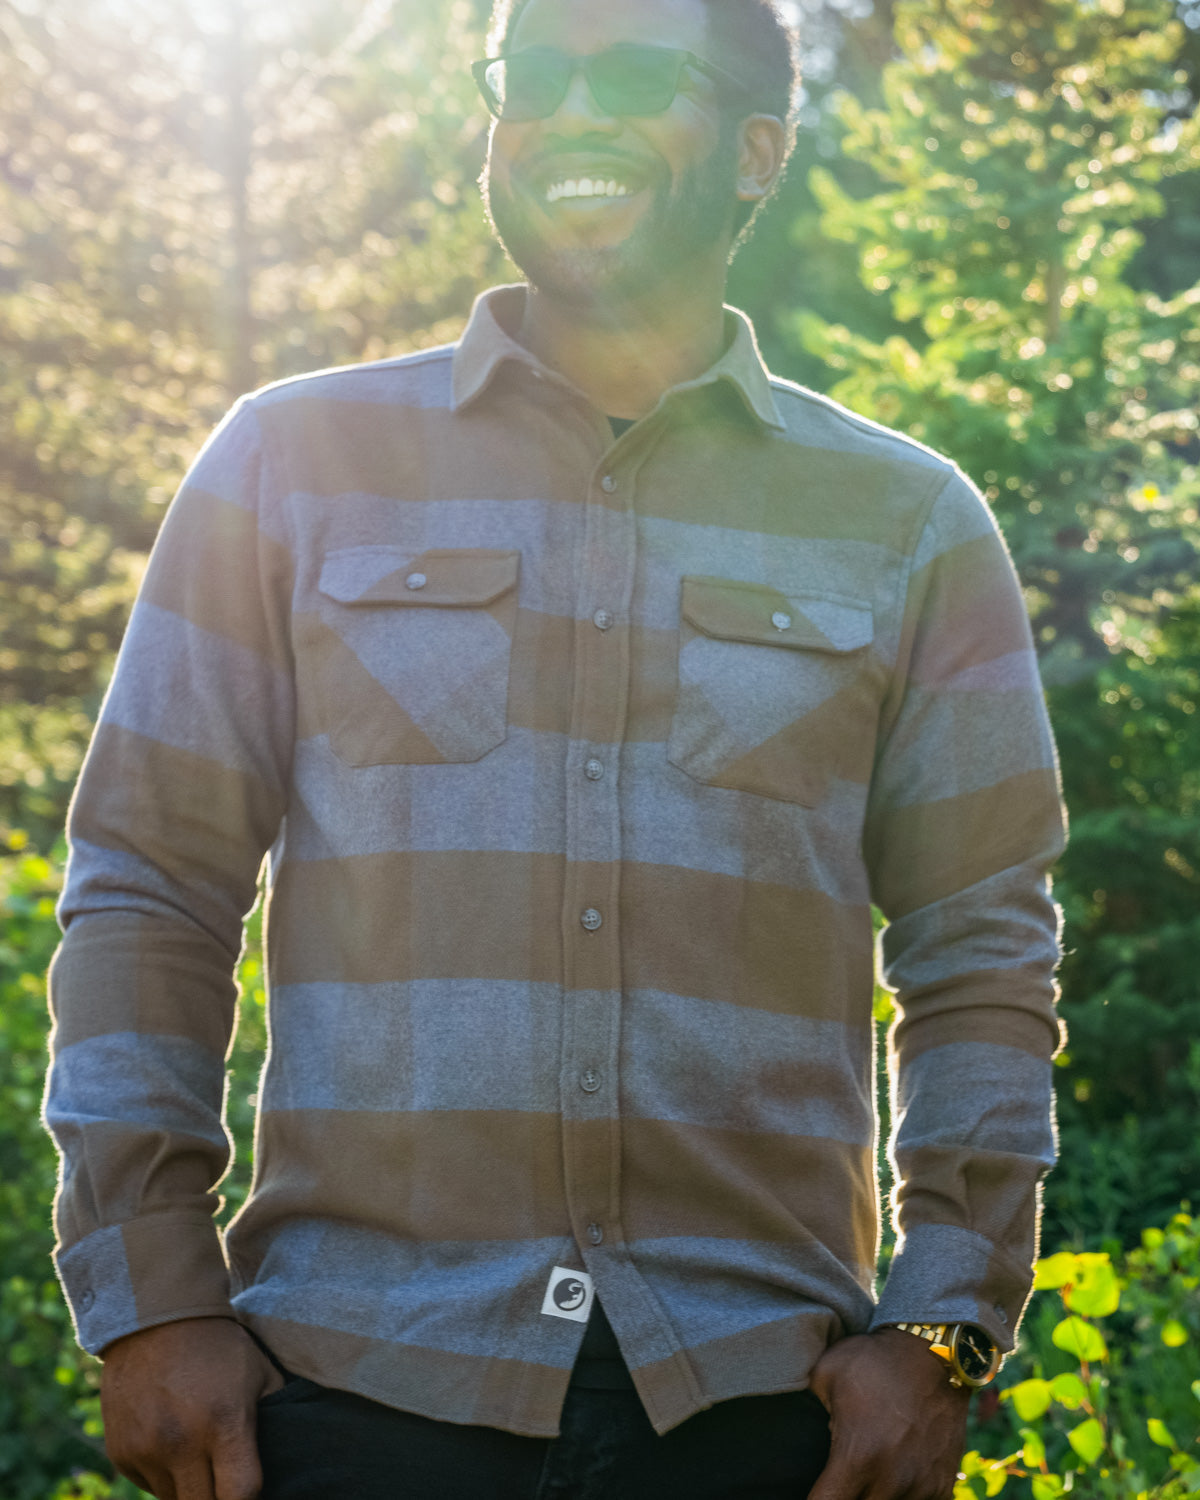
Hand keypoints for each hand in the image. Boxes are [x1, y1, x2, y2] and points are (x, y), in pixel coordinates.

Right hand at [101, 1317, 284, 1499]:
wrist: (157, 1319)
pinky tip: (173, 1446)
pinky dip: (164, 1477)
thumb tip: (288, 1457)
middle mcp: (181, 1444)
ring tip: (201, 1456)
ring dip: (191, 1489)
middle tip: (227, 1479)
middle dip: (219, 1497)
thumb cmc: (219, 1347)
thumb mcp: (260, 1374)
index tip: (251, 1489)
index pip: (240, 1496)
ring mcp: (146, 1451)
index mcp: (224, 1423)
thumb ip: (276, 1417)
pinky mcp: (121, 1453)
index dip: (250, 1499)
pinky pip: (148, 1486)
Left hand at [807, 1328, 970, 1499]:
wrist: (933, 1353)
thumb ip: (805, 1410)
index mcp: (857, 1457)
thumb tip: (791, 1432)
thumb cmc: (872, 1360)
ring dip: (873, 1497)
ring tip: (864, 1478)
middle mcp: (891, 1480)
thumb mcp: (824, 1373)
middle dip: (844, 1499)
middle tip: (838, 1481)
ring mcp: (921, 1486)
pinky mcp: (943, 1485)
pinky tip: (891, 1483)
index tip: (815, 1489)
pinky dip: (903, 1499)